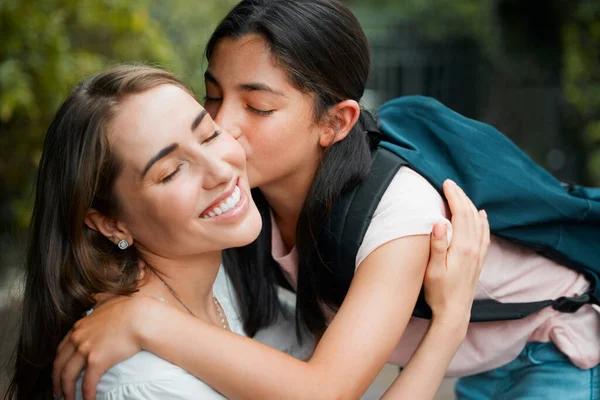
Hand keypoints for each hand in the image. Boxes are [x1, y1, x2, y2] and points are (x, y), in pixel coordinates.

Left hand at [52, 295, 154, 399]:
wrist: (140, 317)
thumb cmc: (129, 308)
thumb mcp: (108, 299)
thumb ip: (98, 298)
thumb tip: (96, 295)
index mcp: (79, 327)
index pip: (61, 349)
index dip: (58, 363)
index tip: (59, 372)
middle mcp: (78, 339)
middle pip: (59, 365)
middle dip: (56, 381)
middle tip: (58, 391)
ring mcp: (85, 350)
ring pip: (68, 377)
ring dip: (66, 391)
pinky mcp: (97, 362)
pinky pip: (87, 384)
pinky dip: (86, 395)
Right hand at [424, 179, 489, 329]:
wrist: (454, 312)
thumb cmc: (439, 292)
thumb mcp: (433, 270)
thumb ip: (437, 245)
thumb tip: (439, 222)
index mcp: (462, 247)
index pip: (460, 214)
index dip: (454, 196)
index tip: (446, 183)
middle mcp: (474, 248)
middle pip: (471, 214)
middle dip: (461, 196)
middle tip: (450, 184)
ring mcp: (479, 254)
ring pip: (479, 222)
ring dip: (470, 205)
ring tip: (461, 195)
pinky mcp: (479, 260)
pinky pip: (485, 233)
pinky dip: (483, 220)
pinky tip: (481, 215)